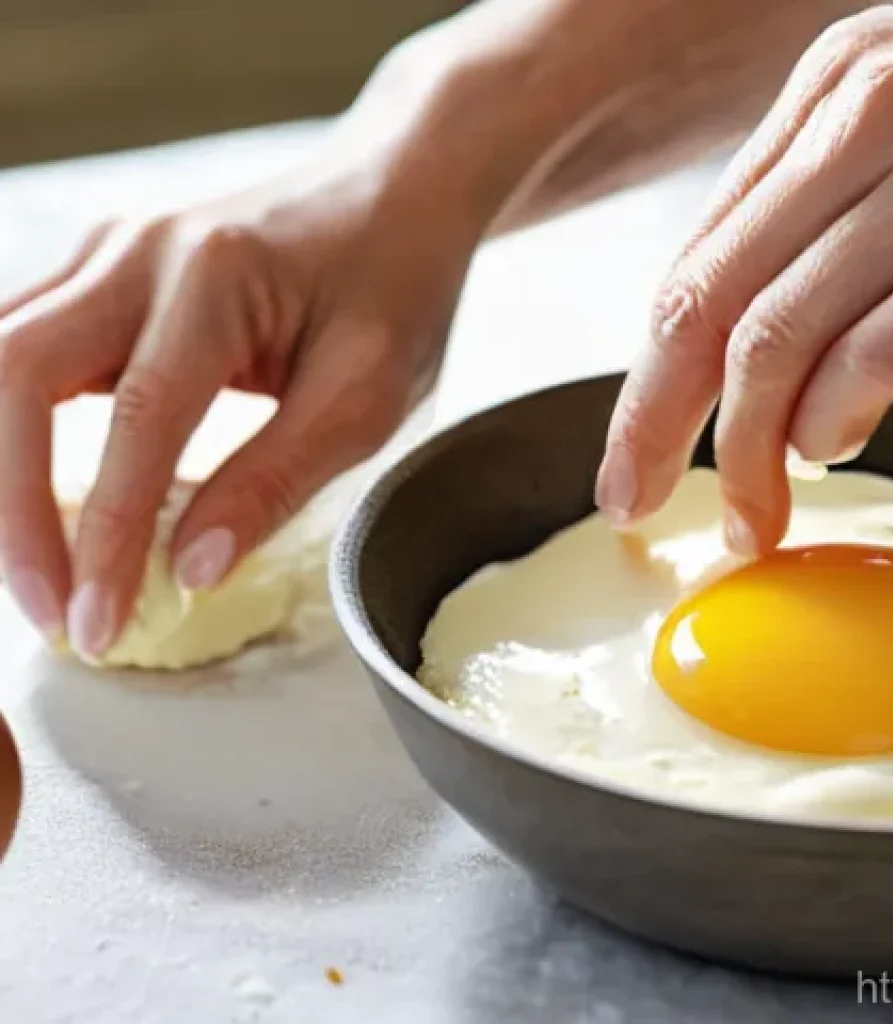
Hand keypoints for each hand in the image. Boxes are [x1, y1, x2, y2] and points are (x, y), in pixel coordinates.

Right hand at [0, 107, 483, 658]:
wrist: (394, 200)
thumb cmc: (396, 290)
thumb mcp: (365, 397)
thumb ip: (275, 479)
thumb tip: (191, 569)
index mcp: (216, 278)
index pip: (137, 421)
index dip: (105, 535)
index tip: (98, 622)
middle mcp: (140, 252)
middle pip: (14, 375)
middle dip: (14, 508)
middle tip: (52, 609)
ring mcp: (110, 253)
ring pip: (0, 359)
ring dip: (2, 471)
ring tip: (37, 568)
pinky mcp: (104, 273)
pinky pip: (23, 348)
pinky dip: (13, 427)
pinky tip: (30, 489)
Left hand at [598, 3, 892, 554]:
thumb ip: (805, 242)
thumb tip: (710, 371)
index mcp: (831, 88)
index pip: (694, 264)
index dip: (645, 381)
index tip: (626, 459)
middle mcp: (878, 105)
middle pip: (709, 303)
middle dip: (657, 422)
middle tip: (634, 499)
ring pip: (779, 338)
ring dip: (749, 449)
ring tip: (751, 508)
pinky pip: (882, 350)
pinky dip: (836, 418)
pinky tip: (830, 447)